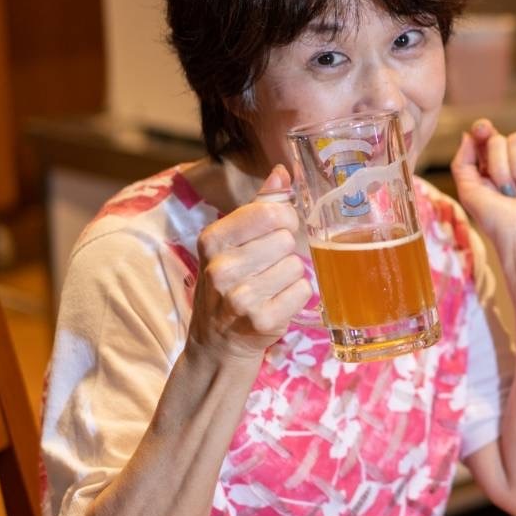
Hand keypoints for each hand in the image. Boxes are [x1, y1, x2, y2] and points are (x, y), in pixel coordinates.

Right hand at [188, 166, 310, 361]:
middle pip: (286, 240)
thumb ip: (259, 206)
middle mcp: (221, 269)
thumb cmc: (230, 284)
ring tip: (269, 287)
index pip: (269, 212)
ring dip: (290, 275)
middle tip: (266, 267)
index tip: (276, 230)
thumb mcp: (232, 243)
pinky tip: (275, 303)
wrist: (218, 343)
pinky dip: (296, 296)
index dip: (284, 219)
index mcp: (212, 240)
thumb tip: (283, 172)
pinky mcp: (262, 321)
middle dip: (284, 251)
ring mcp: (241, 298)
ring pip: (297, 266)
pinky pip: (303, 291)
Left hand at [450, 119, 515, 250]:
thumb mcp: (469, 190)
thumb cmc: (497, 219)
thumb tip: (469, 135)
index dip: (481, 129)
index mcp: (491, 163)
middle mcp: (512, 157)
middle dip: (498, 168)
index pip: (484, 134)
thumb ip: (462, 162)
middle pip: (496, 139)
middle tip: (508, 193)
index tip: (481, 131)